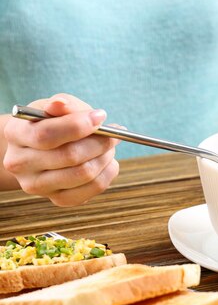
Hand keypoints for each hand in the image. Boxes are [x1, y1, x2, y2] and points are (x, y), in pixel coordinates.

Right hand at [3, 93, 119, 205]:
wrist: (42, 148)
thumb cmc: (52, 122)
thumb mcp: (55, 107)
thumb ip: (62, 105)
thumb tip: (61, 105)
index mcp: (16, 134)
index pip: (46, 134)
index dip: (79, 125)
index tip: (101, 116)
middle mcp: (20, 163)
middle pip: (69, 156)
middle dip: (100, 143)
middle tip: (114, 134)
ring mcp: (37, 185)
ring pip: (84, 173)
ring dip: (106, 157)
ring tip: (110, 147)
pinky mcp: (57, 199)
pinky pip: (93, 188)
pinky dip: (108, 173)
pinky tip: (107, 161)